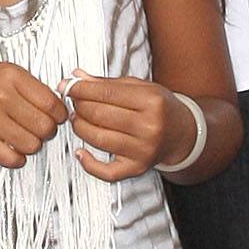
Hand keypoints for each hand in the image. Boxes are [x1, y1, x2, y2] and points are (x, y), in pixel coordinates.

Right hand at [0, 63, 67, 168]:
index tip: (55, 117)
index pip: (52, 103)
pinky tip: (12, 149)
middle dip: (48, 131)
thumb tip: (58, 106)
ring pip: (32, 145)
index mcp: (10, 74)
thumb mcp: (0, 70)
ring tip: (23, 138)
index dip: (59, 114)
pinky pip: (12, 159)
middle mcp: (1, 95)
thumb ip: (29, 85)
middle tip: (40, 129)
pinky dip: (17, 159)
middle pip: (45, 126)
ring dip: (32, 145)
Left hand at [66, 73, 187, 181]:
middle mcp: (149, 127)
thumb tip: (77, 76)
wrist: (182, 133)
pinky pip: (107, 171)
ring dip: (80, 127)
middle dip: (79, 106)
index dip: (80, 89)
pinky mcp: (138, 168)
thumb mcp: (140, 87)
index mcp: (152, 101)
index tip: (66, 85)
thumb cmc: (160, 107)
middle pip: (100, 115)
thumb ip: (107, 83)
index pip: (106, 93)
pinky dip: (88, 163)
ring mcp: (143, 150)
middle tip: (73, 101)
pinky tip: (80, 152)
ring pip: (98, 139)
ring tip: (77, 118)